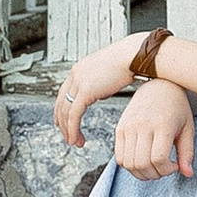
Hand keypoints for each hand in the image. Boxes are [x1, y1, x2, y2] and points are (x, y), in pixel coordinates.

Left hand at [53, 33, 147, 157]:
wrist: (135, 55)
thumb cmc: (129, 61)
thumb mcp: (109, 72)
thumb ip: (100, 83)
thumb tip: (100, 94)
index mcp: (80, 69)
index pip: (64, 93)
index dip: (62, 109)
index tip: (62, 121)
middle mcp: (76, 74)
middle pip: (61, 103)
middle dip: (62, 123)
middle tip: (67, 136)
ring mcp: (79, 82)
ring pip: (66, 112)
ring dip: (68, 130)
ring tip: (74, 142)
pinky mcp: (85, 92)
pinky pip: (74, 115)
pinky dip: (73, 129)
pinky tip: (76, 138)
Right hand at [111, 74, 193, 181]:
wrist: (158, 86)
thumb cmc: (176, 108)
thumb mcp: (187, 128)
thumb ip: (187, 152)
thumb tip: (188, 174)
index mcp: (162, 124)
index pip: (158, 158)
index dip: (167, 170)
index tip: (174, 165)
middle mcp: (142, 124)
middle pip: (142, 164)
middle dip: (154, 174)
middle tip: (163, 169)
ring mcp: (128, 126)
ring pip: (128, 164)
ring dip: (141, 173)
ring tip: (153, 167)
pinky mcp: (119, 128)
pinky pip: (119, 157)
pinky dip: (130, 165)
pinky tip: (143, 160)